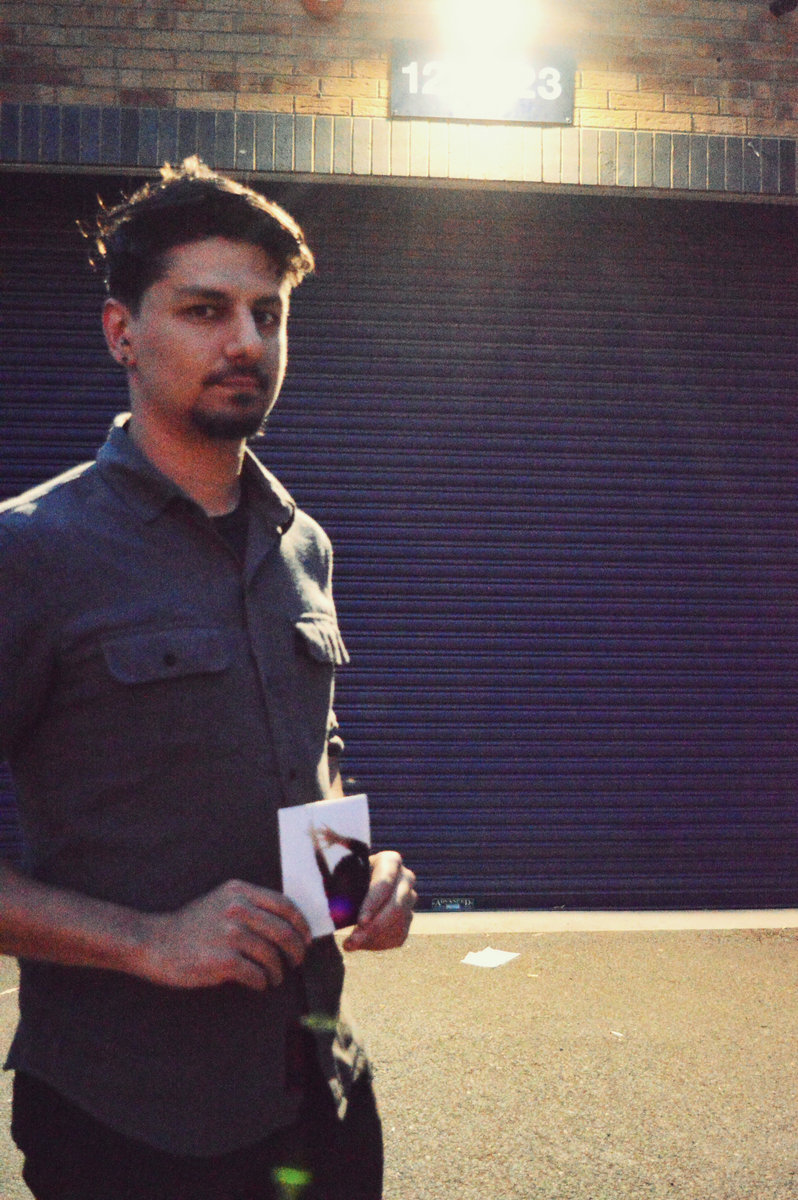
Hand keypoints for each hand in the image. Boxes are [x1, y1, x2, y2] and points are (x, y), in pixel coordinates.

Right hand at [140, 879, 311, 990]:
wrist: (155, 943)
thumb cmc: (190, 926)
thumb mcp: (220, 902)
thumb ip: (250, 905)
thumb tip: (288, 924)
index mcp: (239, 891)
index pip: (284, 904)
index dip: (301, 924)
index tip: (306, 938)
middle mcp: (237, 909)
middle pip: (283, 931)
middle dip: (297, 949)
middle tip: (297, 961)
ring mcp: (230, 934)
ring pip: (271, 955)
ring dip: (278, 971)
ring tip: (275, 977)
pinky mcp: (222, 960)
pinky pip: (256, 974)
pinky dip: (262, 982)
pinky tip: (259, 984)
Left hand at [343, 852, 416, 951]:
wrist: (354, 884)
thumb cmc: (346, 876)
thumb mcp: (344, 874)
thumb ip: (343, 885)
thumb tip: (339, 906)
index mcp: (391, 861)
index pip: (385, 882)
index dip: (373, 903)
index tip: (361, 921)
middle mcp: (406, 878)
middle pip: (396, 906)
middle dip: (374, 927)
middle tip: (354, 940)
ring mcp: (409, 899)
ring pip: (398, 923)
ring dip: (374, 938)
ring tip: (350, 944)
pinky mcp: (407, 918)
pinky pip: (398, 936)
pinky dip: (379, 944)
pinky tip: (361, 943)